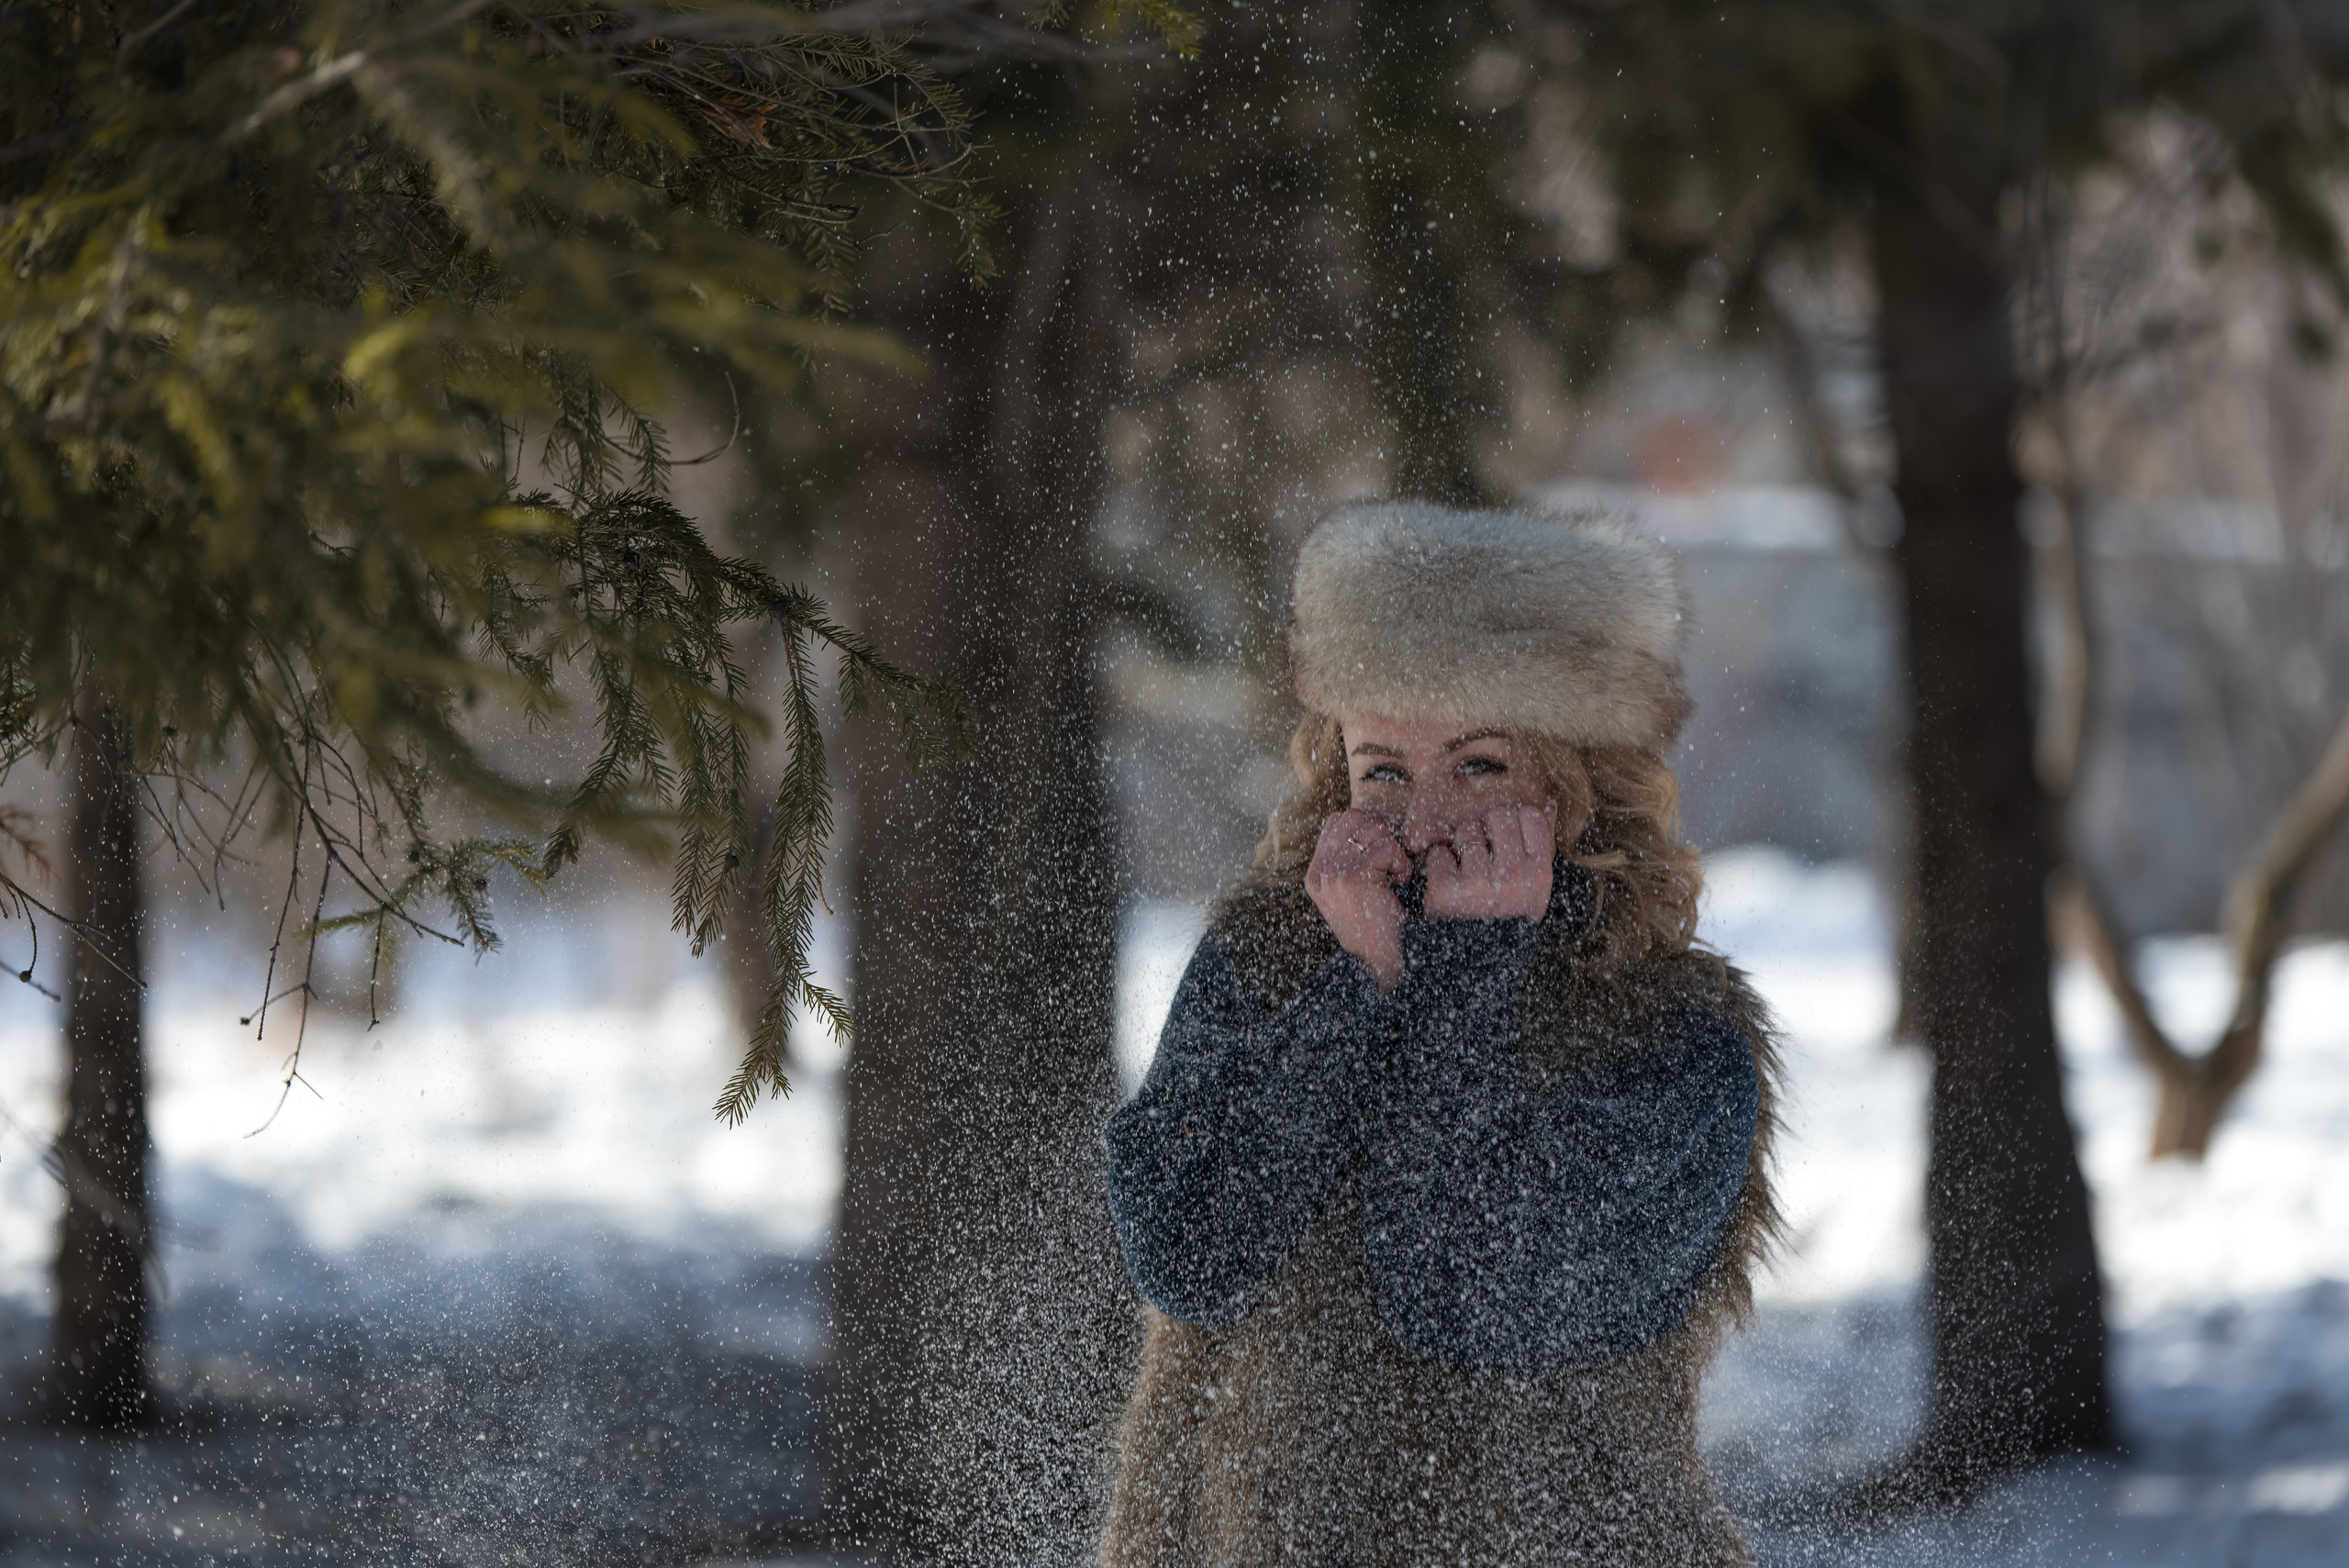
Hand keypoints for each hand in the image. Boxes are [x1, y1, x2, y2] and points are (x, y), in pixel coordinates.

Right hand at [1306, 810, 1409, 990]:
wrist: (1384, 961)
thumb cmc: (1377, 927)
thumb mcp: (1351, 893)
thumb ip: (1346, 860)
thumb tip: (1364, 822)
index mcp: (1315, 874)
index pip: (1336, 821)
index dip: (1364, 828)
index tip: (1378, 854)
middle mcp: (1319, 873)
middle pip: (1354, 819)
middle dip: (1380, 834)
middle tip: (1388, 862)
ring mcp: (1332, 875)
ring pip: (1373, 831)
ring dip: (1393, 849)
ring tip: (1395, 875)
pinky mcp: (1353, 878)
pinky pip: (1386, 847)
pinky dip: (1400, 862)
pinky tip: (1400, 881)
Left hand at [1423, 799, 1556, 923]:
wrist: (1477, 960)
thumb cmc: (1508, 914)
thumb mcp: (1535, 887)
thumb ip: (1543, 843)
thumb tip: (1549, 803)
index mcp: (1540, 875)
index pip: (1530, 815)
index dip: (1516, 822)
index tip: (1508, 839)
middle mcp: (1513, 878)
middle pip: (1498, 815)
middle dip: (1489, 829)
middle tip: (1485, 854)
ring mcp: (1479, 884)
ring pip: (1466, 829)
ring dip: (1462, 846)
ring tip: (1467, 872)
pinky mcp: (1446, 890)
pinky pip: (1439, 852)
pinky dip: (1440, 865)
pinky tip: (1450, 884)